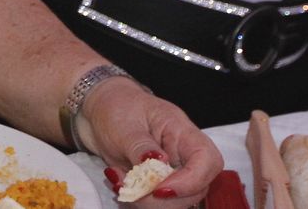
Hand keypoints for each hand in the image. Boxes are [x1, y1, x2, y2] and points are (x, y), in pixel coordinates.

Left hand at [81, 78, 221, 207]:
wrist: (99, 111)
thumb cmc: (115, 108)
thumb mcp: (123, 124)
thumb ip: (140, 145)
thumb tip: (159, 162)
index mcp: (181, 131)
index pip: (208, 159)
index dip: (191, 181)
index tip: (160, 189)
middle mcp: (183, 153)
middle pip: (197, 188)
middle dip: (166, 199)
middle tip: (133, 190)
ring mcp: (173, 170)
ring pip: (180, 201)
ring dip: (150, 202)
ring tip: (120, 182)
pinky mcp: (159, 182)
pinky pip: (160, 202)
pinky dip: (140, 200)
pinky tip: (120, 183)